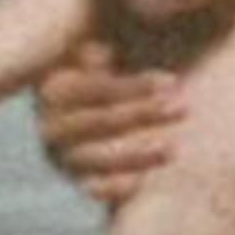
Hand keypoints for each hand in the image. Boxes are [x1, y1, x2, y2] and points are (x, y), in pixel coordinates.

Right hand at [33, 39, 183, 207]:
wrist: (92, 110)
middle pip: (98, 122)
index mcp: (55, 89)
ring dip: (135, 154)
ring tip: (173, 148)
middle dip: (143, 114)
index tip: (171, 81)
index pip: (96, 89)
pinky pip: (92, 188)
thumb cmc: (106, 71)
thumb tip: (103, 48)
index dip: (133, 86)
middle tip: (184, 107)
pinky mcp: (78, 180)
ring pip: (95, 158)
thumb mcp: (102, 49)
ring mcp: (63, 155)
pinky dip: (113, 187)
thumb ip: (103, 46)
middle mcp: (51, 124)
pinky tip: (142, 183)